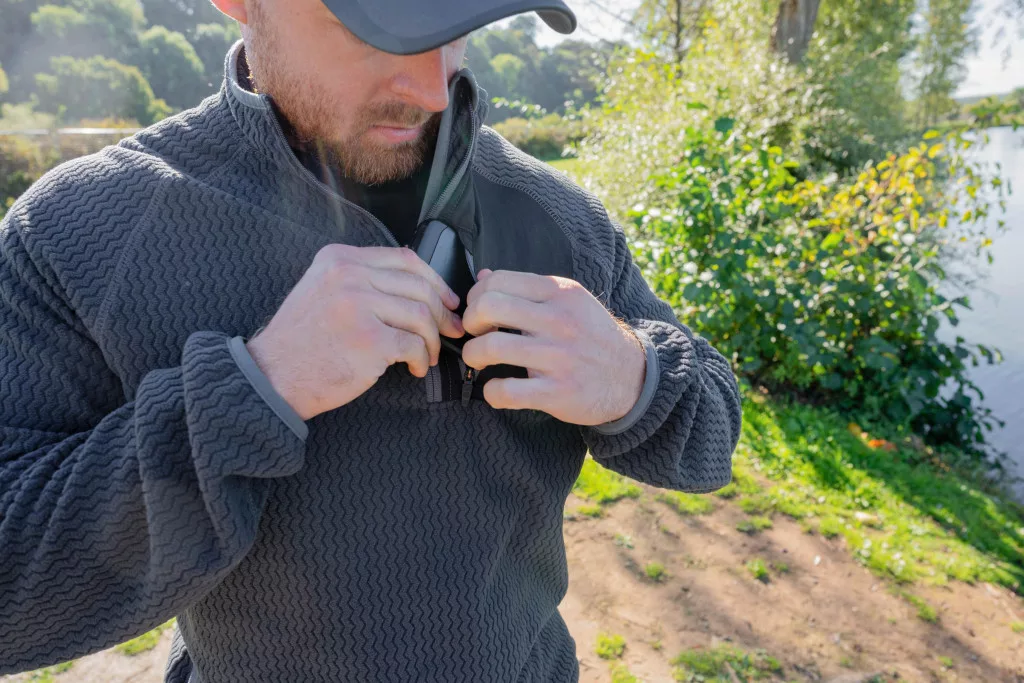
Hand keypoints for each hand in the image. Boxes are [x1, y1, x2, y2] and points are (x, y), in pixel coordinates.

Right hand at [246, 244, 464, 420]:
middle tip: (452, 331)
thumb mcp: (323, 289)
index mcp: (339, 258)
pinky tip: (416, 368)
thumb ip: (360, 277)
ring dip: (433, 340)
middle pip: (419, 287)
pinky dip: (422, 359)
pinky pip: (414, 345)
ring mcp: (359, 306)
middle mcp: (349, 275)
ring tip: (429, 355)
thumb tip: (418, 284)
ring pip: (422, 315)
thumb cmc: (303, 340)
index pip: (404, 259)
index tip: (448, 300)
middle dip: (443, 312)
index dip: (435, 280)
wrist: (274, 375)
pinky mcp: (370, 340)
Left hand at [461, 269, 645, 425]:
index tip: (478, 312)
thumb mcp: (569, 302)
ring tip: (479, 360)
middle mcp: (559, 321)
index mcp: (560, 293)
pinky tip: (496, 390)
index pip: (498, 281)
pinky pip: (506, 390)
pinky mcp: (558, 392)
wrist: (633, 378)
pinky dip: (491, 392)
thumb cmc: (592, 337)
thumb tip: (483, 274)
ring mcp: (559, 357)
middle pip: (488, 308)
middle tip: (474, 333)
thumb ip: (527, 289)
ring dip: (473, 355)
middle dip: (469, 322)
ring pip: (491, 347)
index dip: (476, 296)